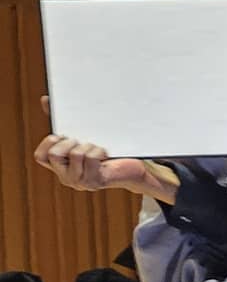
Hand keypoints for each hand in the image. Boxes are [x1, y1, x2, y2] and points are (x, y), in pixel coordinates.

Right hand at [36, 97, 178, 203]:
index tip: (63, 135)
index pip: (40, 156)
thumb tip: (45, 99)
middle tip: (82, 142)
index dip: (49, 142)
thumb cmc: (106, 150)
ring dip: (88, 145)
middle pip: (54, 154)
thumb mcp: (82, 135)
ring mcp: (81, 182)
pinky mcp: (96, 181)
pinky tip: (105, 154)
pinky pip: (91, 158)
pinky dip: (99, 151)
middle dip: (69, 141)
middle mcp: (67, 177)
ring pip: (75, 154)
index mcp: (60, 166)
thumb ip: (63, 121)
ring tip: (97, 148)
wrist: (131, 167)